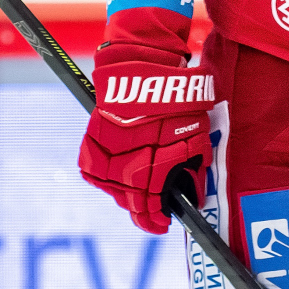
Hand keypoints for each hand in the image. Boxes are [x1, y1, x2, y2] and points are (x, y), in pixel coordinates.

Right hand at [78, 59, 216, 234]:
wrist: (147, 64)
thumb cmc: (179, 96)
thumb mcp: (196, 131)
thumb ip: (191, 162)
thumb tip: (191, 192)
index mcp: (158, 155)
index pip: (152, 199)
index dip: (156, 217)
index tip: (162, 224)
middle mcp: (129, 154)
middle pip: (130, 196)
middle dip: (142, 210)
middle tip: (150, 216)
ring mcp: (108, 146)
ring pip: (110, 185)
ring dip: (123, 195)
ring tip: (135, 199)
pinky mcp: (93, 135)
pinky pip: (92, 167)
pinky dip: (102, 177)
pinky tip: (113, 181)